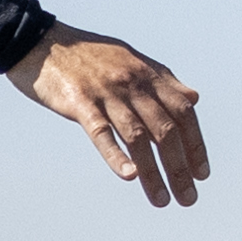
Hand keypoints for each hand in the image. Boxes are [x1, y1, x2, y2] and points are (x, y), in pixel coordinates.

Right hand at [21, 30, 207, 207]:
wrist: (40, 41)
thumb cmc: (87, 54)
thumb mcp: (131, 59)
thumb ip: (164, 80)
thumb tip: (193, 99)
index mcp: (147, 74)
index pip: (183, 112)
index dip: (195, 144)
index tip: (201, 173)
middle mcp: (132, 82)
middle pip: (164, 129)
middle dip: (179, 166)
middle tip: (187, 198)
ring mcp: (106, 92)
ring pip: (137, 136)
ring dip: (152, 172)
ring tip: (161, 199)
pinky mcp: (79, 102)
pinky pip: (101, 132)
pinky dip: (116, 155)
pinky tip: (129, 176)